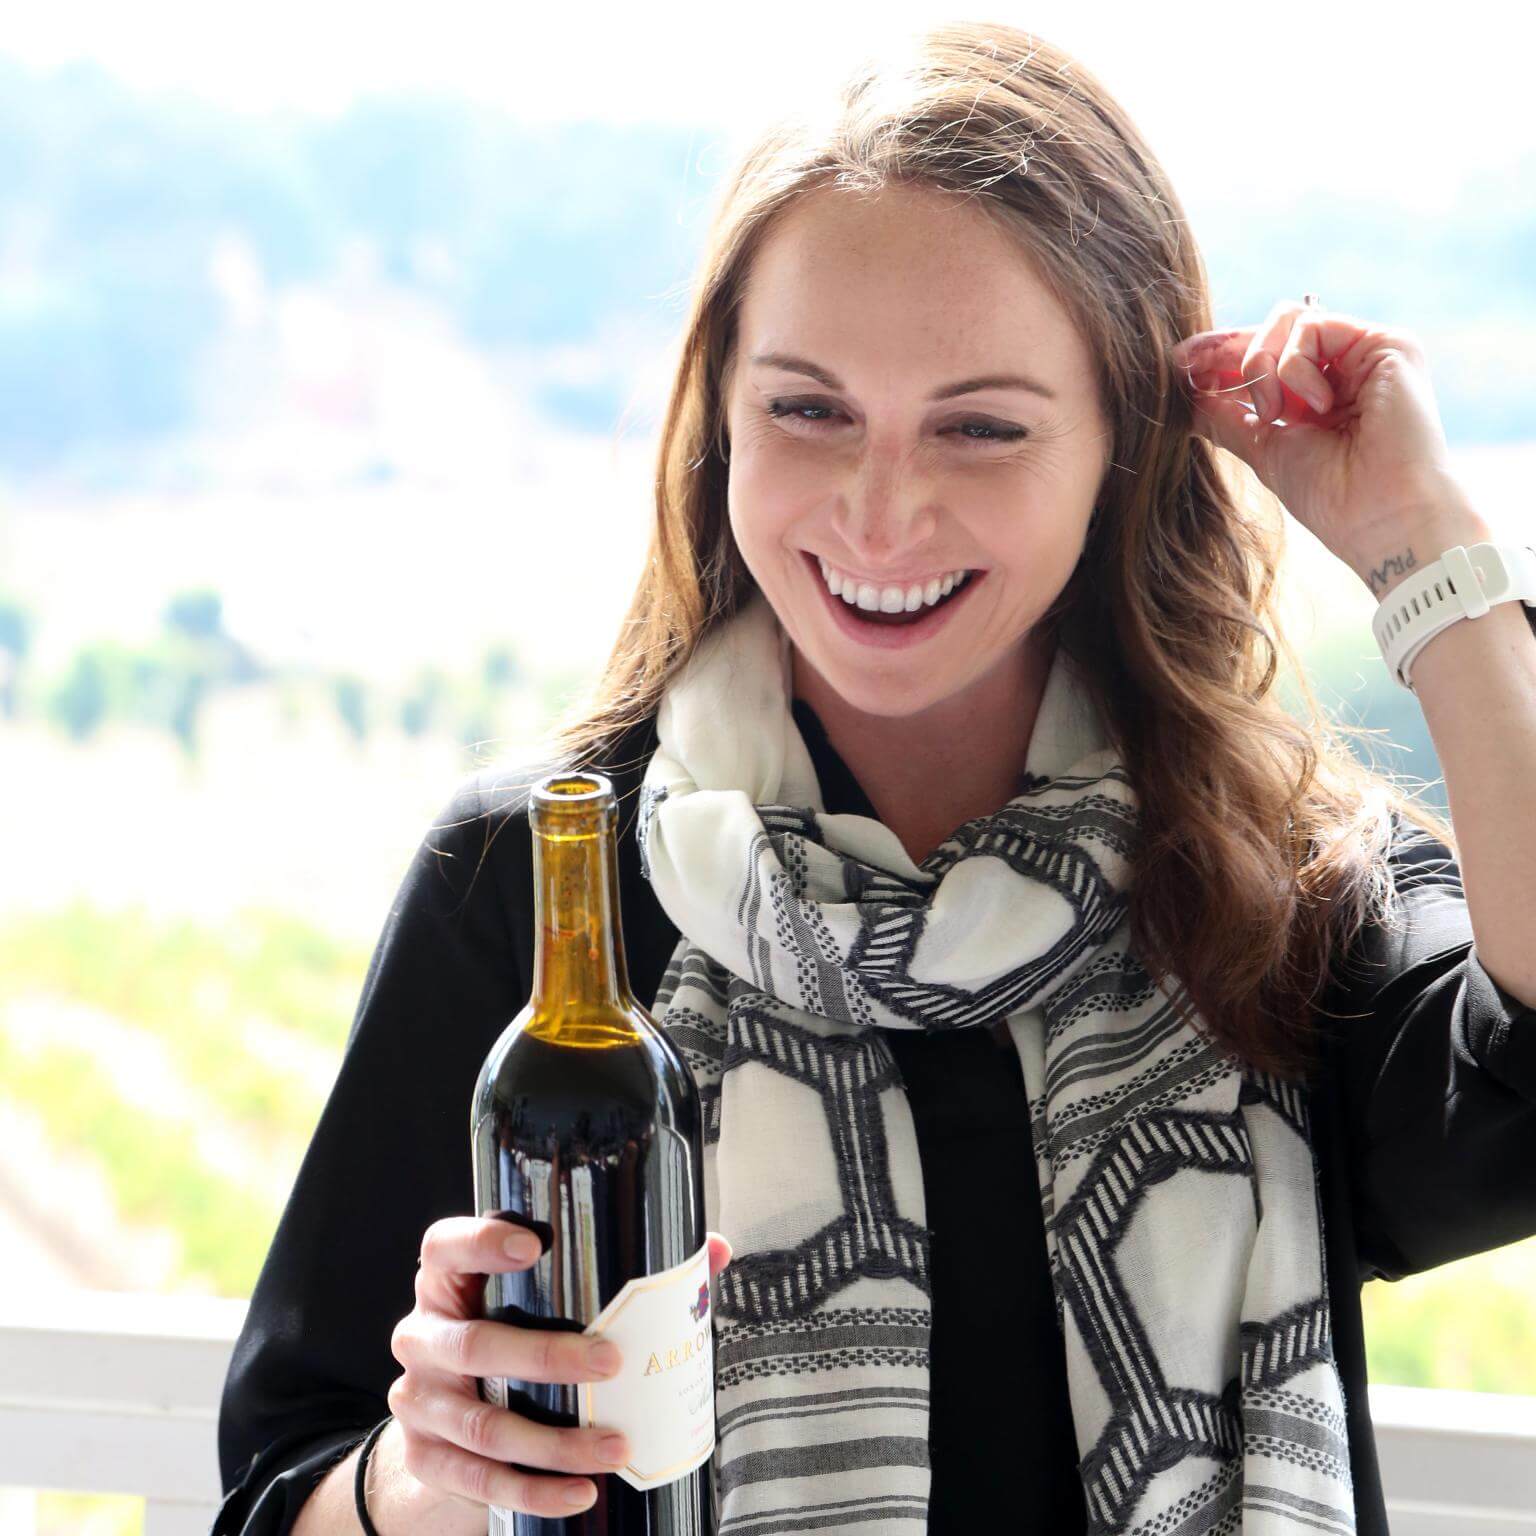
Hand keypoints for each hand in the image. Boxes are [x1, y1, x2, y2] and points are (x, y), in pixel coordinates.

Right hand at [387, 1216, 733, 1519]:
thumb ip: (626, 1270)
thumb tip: (714, 1251)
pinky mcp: (427, 1457)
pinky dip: (532, 1489)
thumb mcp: (545, 1297)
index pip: (444, 1247)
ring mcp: (419, 1400)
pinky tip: (580, 1492)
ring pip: (482, 1423)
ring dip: (554, 1441)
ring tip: (616, 1445)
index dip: (480, 1242)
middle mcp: (422, 1335)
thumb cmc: (513, 1332)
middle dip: (546, 1356)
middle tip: (612, 1362)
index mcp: (447, 1280)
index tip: (532, 1246)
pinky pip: (478, 1480)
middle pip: (473, 1343)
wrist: (450, 1414)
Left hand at [1170, 299, 1479, 579]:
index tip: (1178, 363)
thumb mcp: (1263, 448)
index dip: (1219, 355)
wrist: (1379, 516)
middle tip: (1194, 370)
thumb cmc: (1330, 495)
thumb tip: (1185, 395)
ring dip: (1262, 366)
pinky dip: (1294, 366)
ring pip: (1287, 318)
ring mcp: (1365, 353)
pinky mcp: (1387, 344)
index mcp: (1318, 392)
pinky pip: (1312, 326)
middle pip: (1272, 327)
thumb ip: (1228, 419)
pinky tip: (1315, 406)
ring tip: (1274, 412)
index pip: (1263, 354)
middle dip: (1228, 351)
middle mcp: (1344, 367)